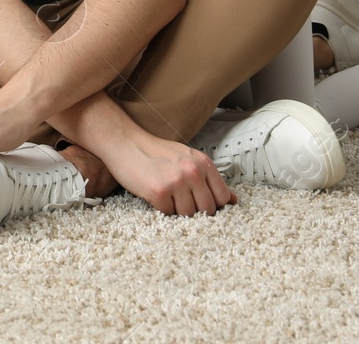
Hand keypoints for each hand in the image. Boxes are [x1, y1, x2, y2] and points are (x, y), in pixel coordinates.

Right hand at [109, 128, 234, 215]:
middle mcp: (193, 171)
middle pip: (207, 209)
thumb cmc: (156, 152)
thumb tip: (233, 200)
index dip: (212, 204)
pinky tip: (155, 194)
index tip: (200, 202)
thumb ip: (210, 178)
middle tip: (179, 199)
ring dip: (177, 210)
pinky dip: (162, 208)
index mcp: (203, 163)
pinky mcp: (159, 192)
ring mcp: (176, 182)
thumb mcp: (188, 158)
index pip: (222, 197)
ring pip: (188, 215)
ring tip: (166, 195)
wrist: (125, 142)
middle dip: (195, 210)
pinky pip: (168, 213)